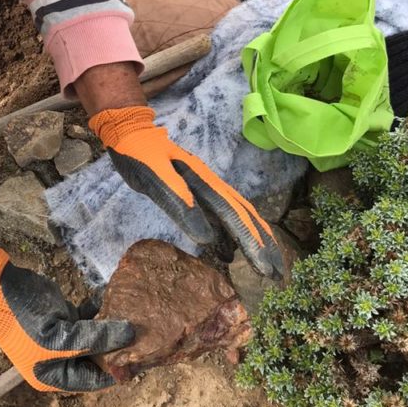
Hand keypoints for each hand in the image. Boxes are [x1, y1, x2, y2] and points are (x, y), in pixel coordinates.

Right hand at [0, 249, 134, 391]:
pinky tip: (114, 301)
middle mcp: (62, 360)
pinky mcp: (64, 316)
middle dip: (117, 346)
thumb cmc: (24, 322)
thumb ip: (96, 337)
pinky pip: (88, 318)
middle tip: (144, 334)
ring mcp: (63, 337)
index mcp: (56, 375)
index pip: (95, 379)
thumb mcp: (62, 336)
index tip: (142, 356)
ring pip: (95, 336)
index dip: (118, 369)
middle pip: (98, 357)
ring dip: (111, 327)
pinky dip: (101, 311)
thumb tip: (131, 335)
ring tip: (134, 317)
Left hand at [89, 106, 282, 278]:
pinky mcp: (196, 191)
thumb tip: (207, 237)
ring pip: (238, 216)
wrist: (130, 131)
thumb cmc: (139, 153)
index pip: (236, 217)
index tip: (266, 269)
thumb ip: (179, 202)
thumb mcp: (154, 176)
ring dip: (254, 241)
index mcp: (205, 183)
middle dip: (263, 246)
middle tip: (277, 275)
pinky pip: (221, 215)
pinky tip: (232, 253)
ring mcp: (205, 187)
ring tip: (267, 267)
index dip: (252, 243)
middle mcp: (211, 185)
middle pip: (245, 218)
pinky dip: (231, 235)